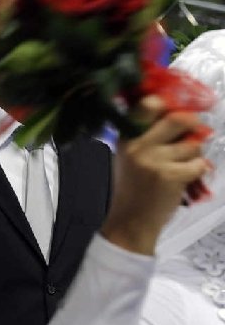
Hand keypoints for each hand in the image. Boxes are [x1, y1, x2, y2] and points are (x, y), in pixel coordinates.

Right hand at [101, 96, 210, 255]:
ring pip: (192, 144)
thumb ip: (148, 135)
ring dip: (194, 155)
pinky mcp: (169, 176)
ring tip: (181, 166)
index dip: (169, 103)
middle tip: (194, 132)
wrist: (130, 221)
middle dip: (193, 124)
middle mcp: (137, 145)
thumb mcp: (129, 155)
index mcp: (126, 136)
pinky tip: (184, 179)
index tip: (176, 110)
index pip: (148, 104)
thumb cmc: (134, 188)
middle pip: (177, 118)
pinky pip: (198, 164)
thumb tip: (181, 114)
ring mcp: (152, 160)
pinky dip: (197, 172)